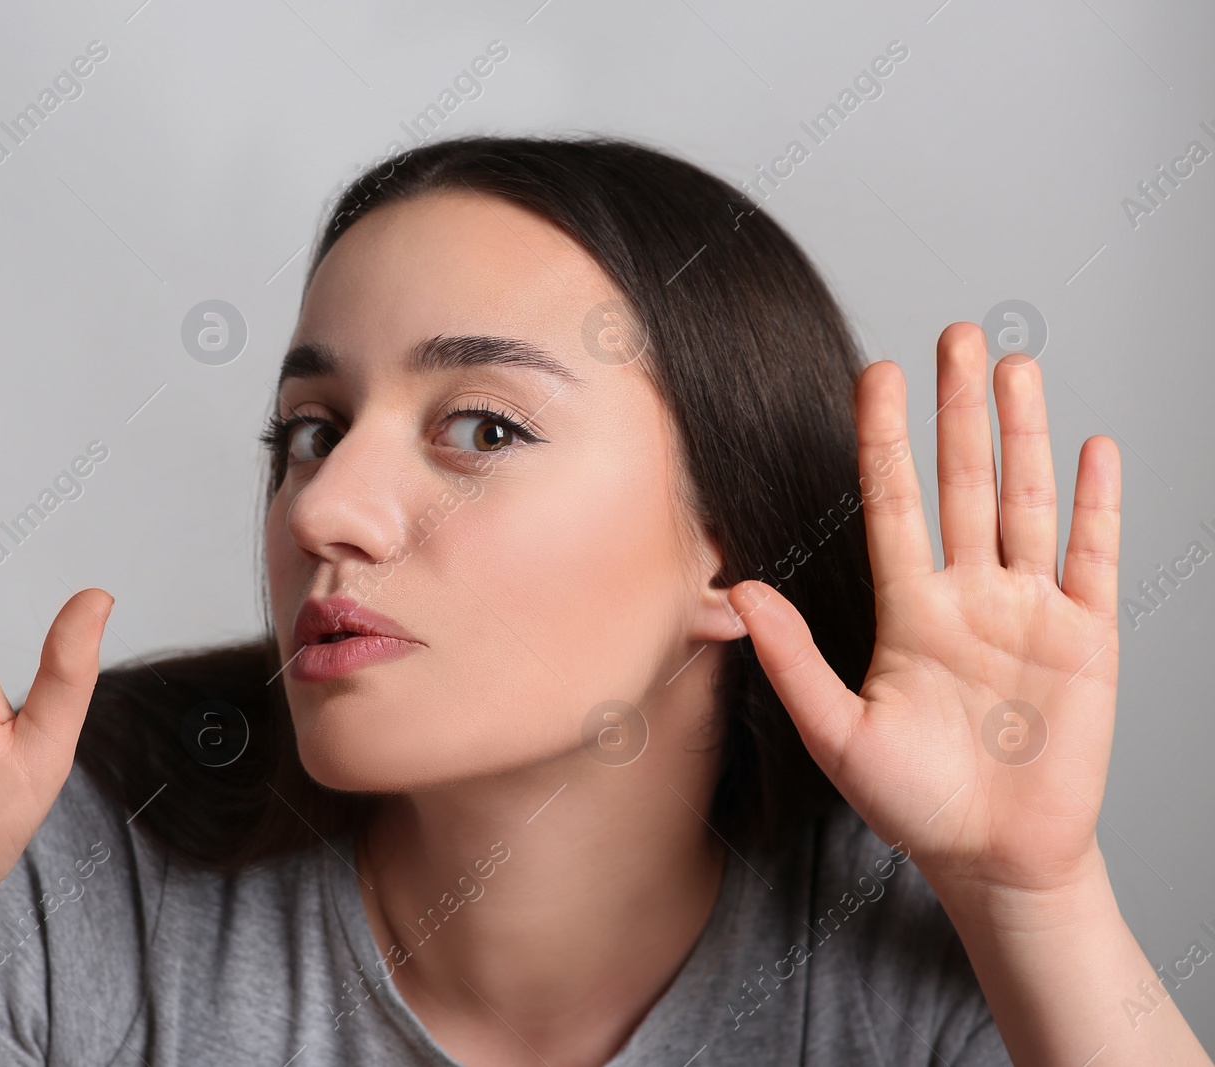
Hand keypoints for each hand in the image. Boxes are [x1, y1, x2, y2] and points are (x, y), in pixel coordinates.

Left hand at [727, 322, 1119, 897]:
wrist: (994, 860)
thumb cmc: (913, 804)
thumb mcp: (837, 733)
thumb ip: (792, 659)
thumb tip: (735, 591)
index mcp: (909, 612)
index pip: (893, 504)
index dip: (885, 439)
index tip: (874, 374)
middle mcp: (969, 597)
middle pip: (963, 483)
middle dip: (958, 409)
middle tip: (953, 335)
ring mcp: (1030, 612)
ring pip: (1026, 502)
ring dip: (1023, 433)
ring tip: (1014, 364)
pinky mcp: (1087, 639)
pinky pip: (1093, 556)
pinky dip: (1097, 503)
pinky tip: (1092, 447)